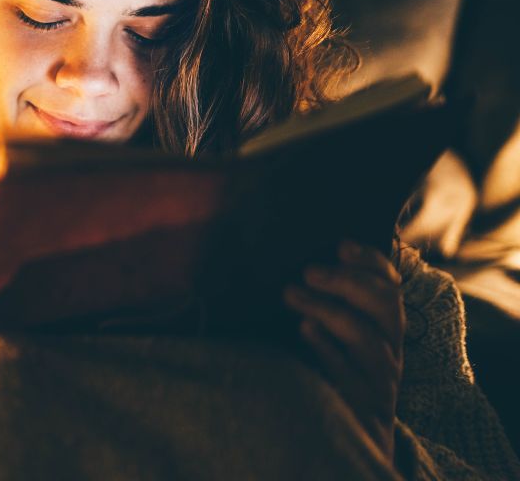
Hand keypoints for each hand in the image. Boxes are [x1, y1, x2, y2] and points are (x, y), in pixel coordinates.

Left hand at [283, 240, 403, 462]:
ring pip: (366, 336)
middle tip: (309, 270)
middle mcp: (389, 348)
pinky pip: (349, 373)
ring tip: (291, 294)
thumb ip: (328, 301)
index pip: (390, 286)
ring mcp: (379, 377)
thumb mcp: (337, 334)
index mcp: (384, 326)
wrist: (350, 436)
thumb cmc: (334, 372)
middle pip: (385, 306)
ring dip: (327, 309)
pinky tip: (305, 330)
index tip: (341, 245)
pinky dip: (327, 348)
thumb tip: (296, 261)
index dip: (372, 262)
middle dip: (348, 282)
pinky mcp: (362, 404)